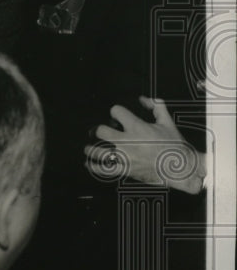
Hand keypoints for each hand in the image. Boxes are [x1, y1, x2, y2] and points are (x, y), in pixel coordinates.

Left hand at [84, 97, 205, 193]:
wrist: (181, 168)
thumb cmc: (175, 145)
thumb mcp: (167, 122)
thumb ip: (156, 106)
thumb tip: (144, 99)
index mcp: (137, 127)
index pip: (116, 111)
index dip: (115, 112)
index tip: (116, 115)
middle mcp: (128, 141)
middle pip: (101, 131)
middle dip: (99, 130)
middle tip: (99, 133)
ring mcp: (125, 156)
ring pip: (98, 151)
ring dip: (91, 149)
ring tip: (88, 149)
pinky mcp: (126, 170)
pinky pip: (104, 170)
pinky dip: (94, 167)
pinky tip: (89, 164)